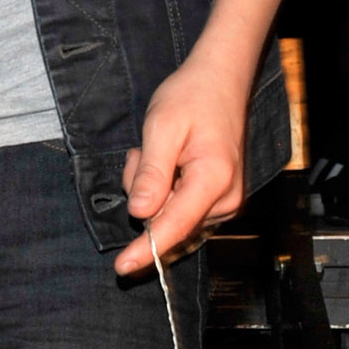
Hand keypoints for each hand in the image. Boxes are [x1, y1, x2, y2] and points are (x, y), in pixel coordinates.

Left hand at [114, 47, 250, 276]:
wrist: (220, 81)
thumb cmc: (192, 97)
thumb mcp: (162, 126)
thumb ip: (152, 172)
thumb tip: (140, 214)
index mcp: (214, 179)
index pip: (175, 226)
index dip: (146, 249)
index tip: (122, 268)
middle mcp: (226, 200)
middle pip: (168, 223)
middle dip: (144, 196)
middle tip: (143, 153)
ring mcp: (225, 204)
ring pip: (169, 218)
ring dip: (152, 192)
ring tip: (156, 152)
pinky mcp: (218, 203)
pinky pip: (178, 211)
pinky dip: (163, 192)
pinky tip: (165, 163)